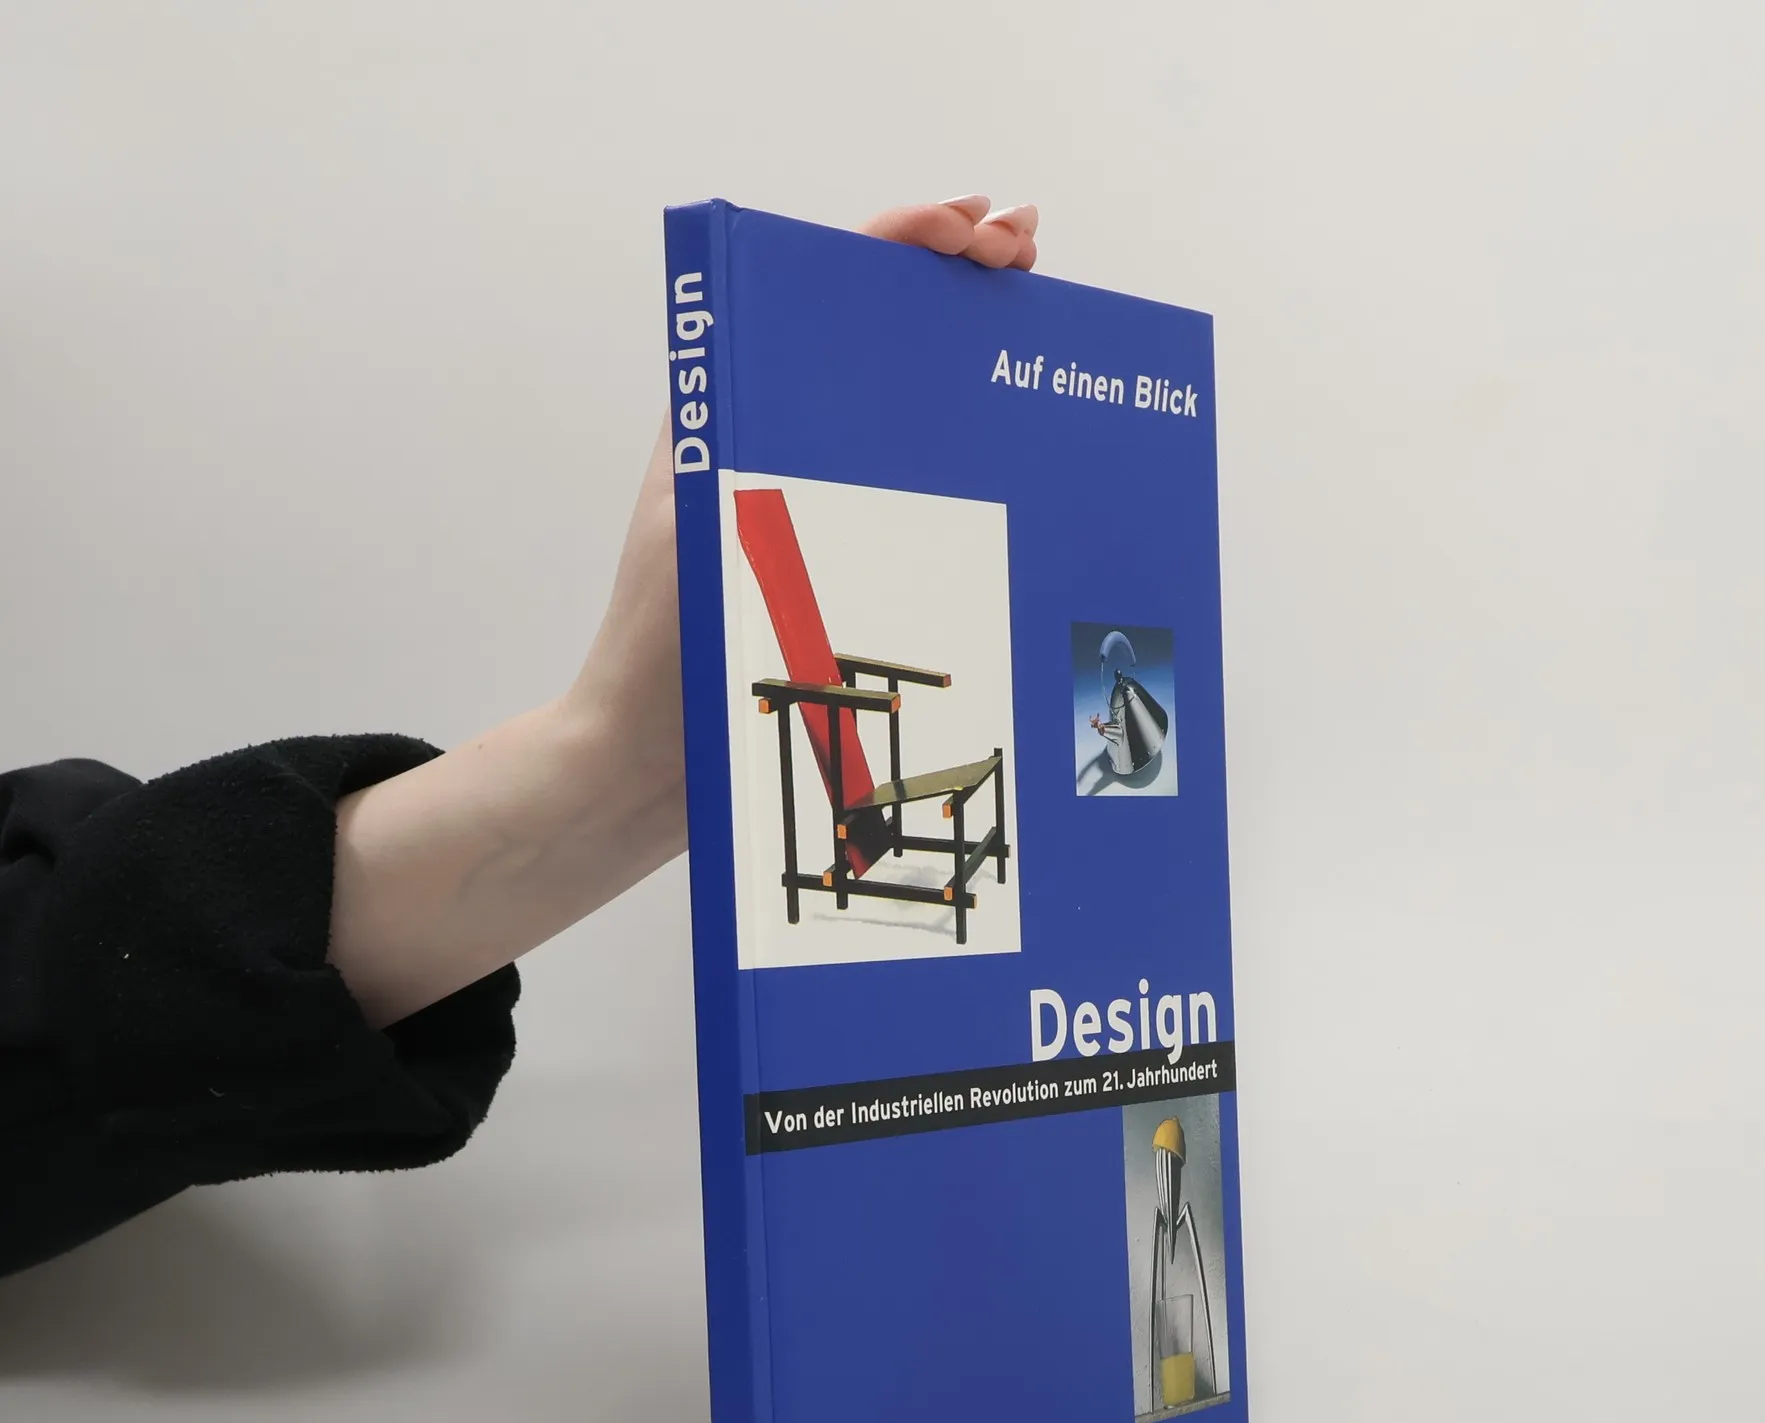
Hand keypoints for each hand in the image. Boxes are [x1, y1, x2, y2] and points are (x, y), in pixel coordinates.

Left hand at [330, 197, 1039, 1027]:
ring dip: (969, 360)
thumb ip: (744, 444)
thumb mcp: (699, 527)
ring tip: (1032, 320)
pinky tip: (1021, 456)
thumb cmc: (660, 654)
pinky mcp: (840, 569)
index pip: (825, 292)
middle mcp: (779, 447)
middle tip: (1025, 255)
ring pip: (904, 410)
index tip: (973, 230)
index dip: (903, 243)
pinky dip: (968, 460)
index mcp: (738, 412)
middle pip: (876, 336)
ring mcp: (815, 507)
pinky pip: (915, 495)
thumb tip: (821, 341)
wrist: (647, 766)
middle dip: (953, 279)